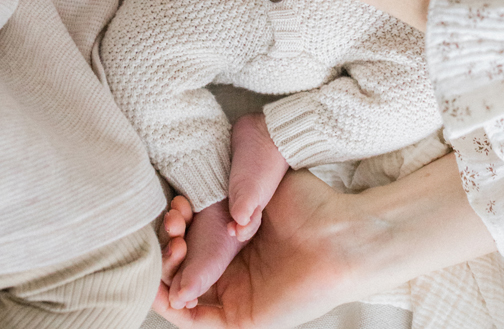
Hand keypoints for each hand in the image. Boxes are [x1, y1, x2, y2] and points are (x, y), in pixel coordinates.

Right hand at [153, 170, 362, 326]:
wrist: (340, 234)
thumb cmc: (311, 205)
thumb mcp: (263, 188)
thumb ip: (232, 190)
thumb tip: (196, 190)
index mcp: (238, 238)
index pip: (193, 236)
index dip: (178, 221)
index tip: (178, 204)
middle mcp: (234, 268)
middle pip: (182, 264)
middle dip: (168, 243)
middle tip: (175, 223)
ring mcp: (234, 294)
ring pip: (183, 291)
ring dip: (166, 271)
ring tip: (174, 246)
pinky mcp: (239, 318)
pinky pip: (193, 320)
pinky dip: (171, 304)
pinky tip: (163, 283)